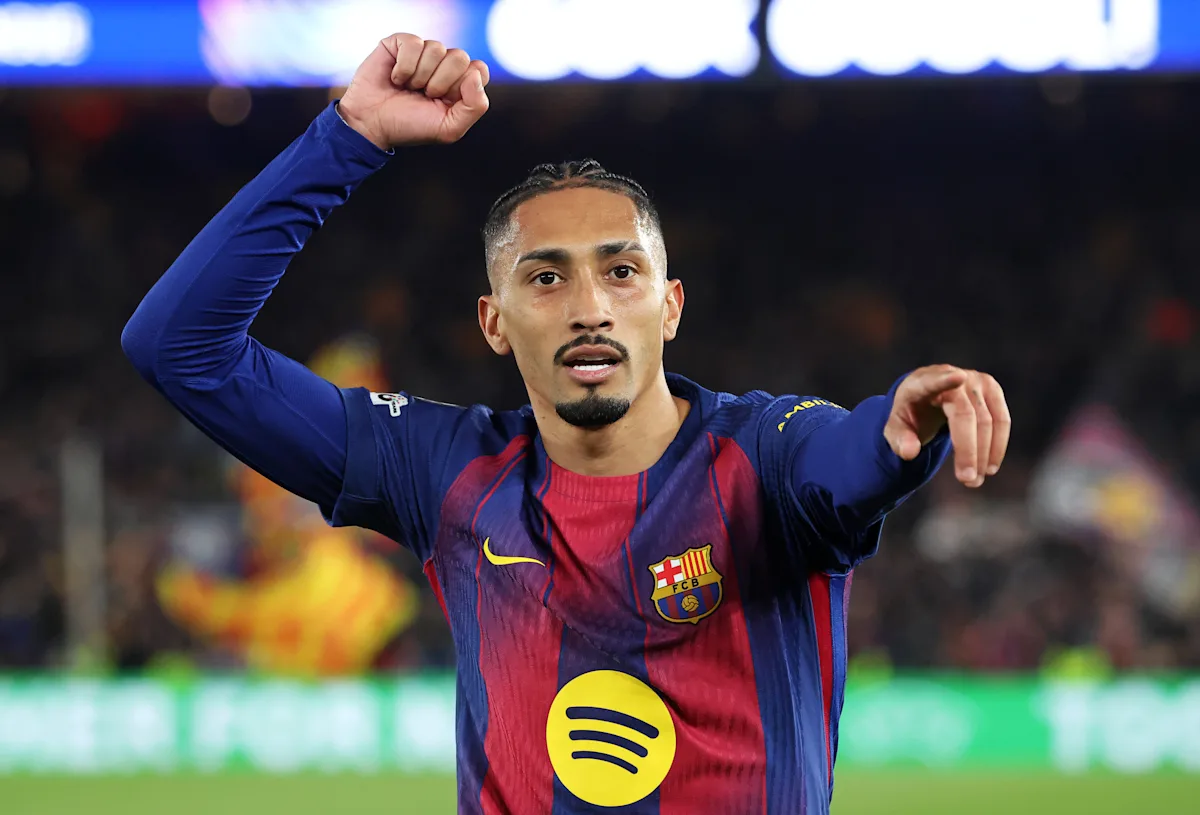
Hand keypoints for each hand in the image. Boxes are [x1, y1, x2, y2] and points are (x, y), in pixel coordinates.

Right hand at [338, 33, 490, 149]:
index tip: (445, 102)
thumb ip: (475, 106)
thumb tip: (476, 74)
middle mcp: (443, 65)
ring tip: (408, 88)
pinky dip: (404, 67)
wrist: (372, 124)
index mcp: (459, 84)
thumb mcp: (449, 128)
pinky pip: (414, 43)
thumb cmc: (409, 126)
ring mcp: (422, 53)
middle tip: (424, 95)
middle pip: (460, 57)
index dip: (462, 87)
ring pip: (436, 48)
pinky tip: (396, 78)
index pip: (479, 70)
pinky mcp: (400, 43)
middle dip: (440, 82)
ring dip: (420, 76)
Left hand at [882, 365, 1010, 487]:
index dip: (945, 380)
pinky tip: (989, 467)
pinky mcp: (992, 389)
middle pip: (966, 415)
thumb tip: (910, 453)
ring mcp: (975, 380)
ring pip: (988, 420)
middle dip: (969, 450)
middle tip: (967, 480)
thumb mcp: (896, 428)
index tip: (958, 377)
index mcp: (921, 382)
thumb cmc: (910, 413)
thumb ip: (899, 440)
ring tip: (974, 480)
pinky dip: (997, 445)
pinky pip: (1001, 420)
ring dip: (985, 454)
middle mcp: (951, 375)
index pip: (933, 381)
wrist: (928, 396)